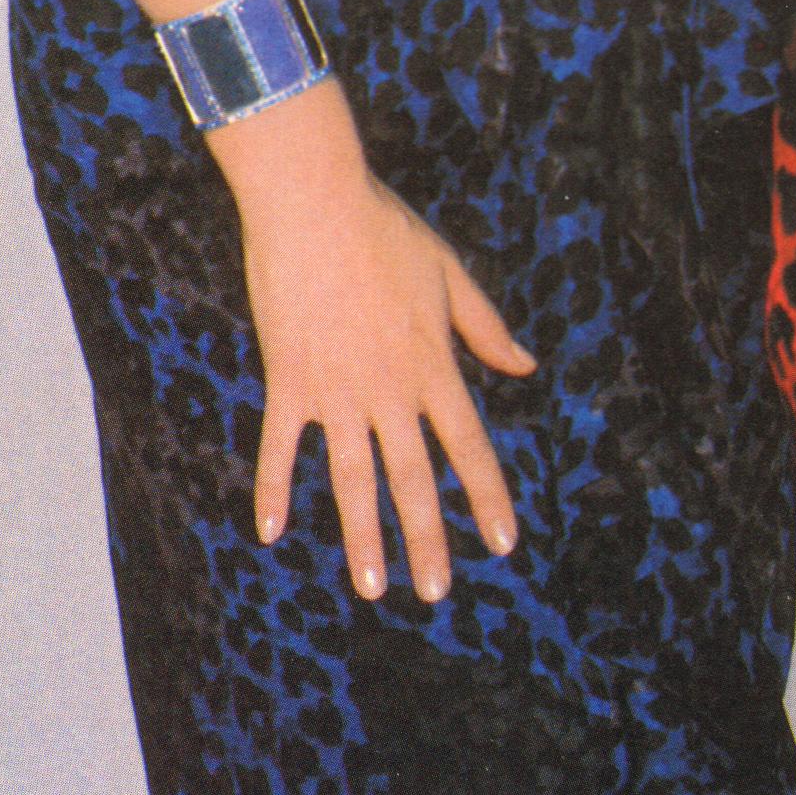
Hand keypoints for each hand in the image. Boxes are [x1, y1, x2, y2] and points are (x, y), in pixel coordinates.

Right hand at [234, 112, 536, 601]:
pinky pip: (280, 446)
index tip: (504, 543)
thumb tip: (526, 369)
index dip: (489, 497)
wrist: (314, 201)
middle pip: (414, 479)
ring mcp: (336, 390)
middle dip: (428, 541)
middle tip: (434, 593)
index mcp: (434, 365)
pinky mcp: (289, 380)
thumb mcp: (450, 274)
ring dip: (362, 537)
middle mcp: (389, 389)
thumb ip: (486, 329)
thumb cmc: (384, 229)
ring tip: (372, 589)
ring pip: (352, 479)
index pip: (471, 447)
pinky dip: (272, 489)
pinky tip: (268, 532)